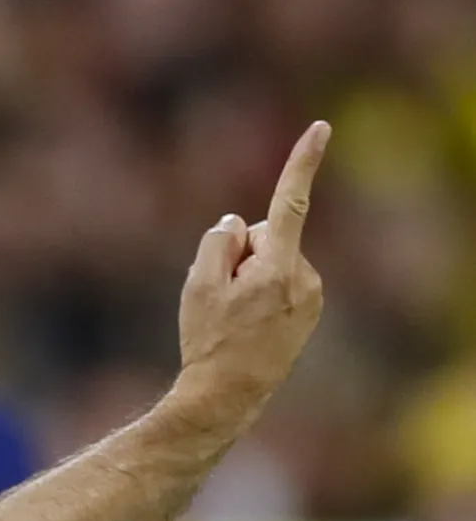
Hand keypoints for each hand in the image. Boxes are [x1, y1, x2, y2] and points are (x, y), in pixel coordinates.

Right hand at [173, 122, 329, 418]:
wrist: (228, 394)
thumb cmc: (209, 338)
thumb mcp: (198, 283)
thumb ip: (217, 241)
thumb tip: (236, 224)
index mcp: (277, 267)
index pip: (289, 202)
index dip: (302, 162)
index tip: (322, 127)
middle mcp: (304, 277)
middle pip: (262, 234)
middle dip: (240, 252)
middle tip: (220, 295)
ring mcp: (310, 294)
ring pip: (270, 257)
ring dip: (248, 273)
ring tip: (233, 314)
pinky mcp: (309, 308)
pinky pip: (278, 278)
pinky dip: (260, 288)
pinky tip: (247, 320)